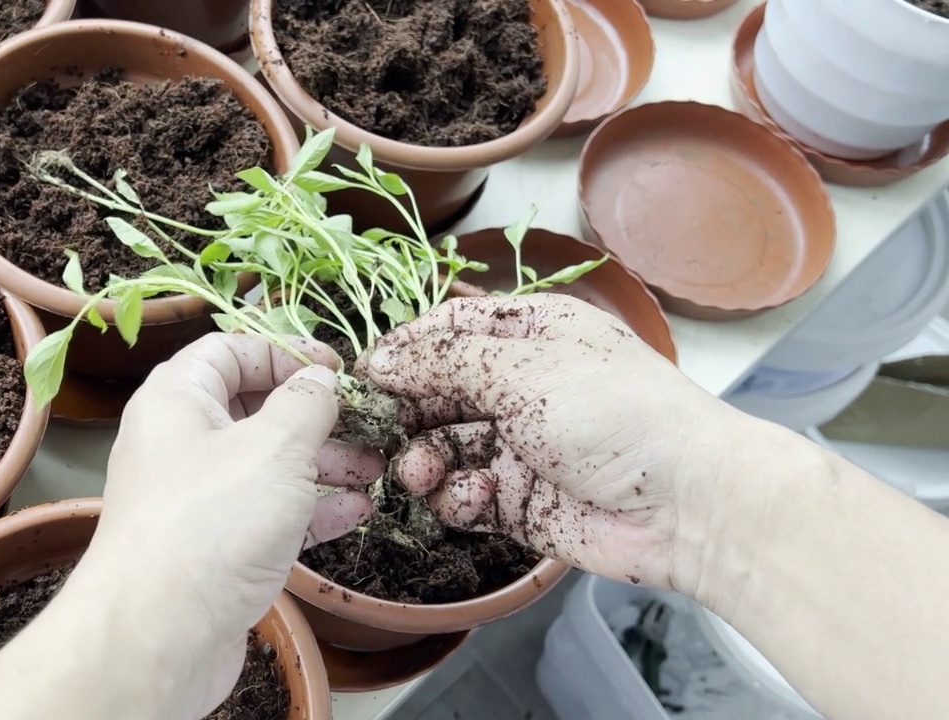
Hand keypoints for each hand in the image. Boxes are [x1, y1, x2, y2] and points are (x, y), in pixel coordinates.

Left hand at [83, 333, 381, 717]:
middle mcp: (179, 442)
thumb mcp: (274, 446)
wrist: (158, 633)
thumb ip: (307, 404)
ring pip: (266, 466)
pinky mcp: (213, 548)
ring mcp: (195, 498)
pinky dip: (309, 510)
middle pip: (253, 410)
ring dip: (323, 464)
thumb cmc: (210, 522)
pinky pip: (267, 514)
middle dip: (316, 417)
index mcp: (177, 398)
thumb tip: (321, 380)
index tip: (336, 369)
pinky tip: (354, 511)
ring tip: (375, 469)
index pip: (231, 350)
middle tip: (368, 424)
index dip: (286, 352)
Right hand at [362, 294, 753, 594]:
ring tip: (422, 472)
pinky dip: (457, 497)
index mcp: (530, 333)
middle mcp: (519, 385)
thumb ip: (444, 362)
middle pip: (436, 392)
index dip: (404, 350)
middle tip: (379, 433)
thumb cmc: (614, 412)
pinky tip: (476, 496)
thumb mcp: (524, 367)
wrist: (684, 502)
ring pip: (440, 447)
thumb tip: (381, 361)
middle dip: (406, 413)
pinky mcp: (517, 500)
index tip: (365, 376)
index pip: (448, 330)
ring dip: (423, 460)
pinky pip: (462, 494)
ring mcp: (517, 445)